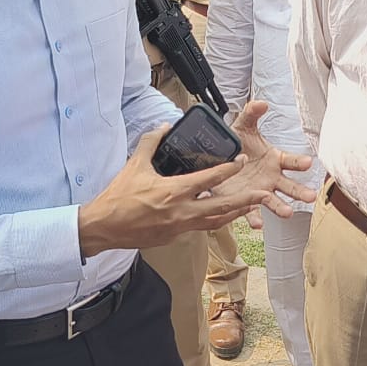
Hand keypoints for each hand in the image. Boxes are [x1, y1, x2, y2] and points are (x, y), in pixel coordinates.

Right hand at [79, 125, 271, 255]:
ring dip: (234, 213)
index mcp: (173, 192)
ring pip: (215, 222)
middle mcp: (181, 212)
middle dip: (245, 200)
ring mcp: (179, 228)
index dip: (229, 169)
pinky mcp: (174, 237)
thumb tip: (164, 128)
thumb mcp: (134, 165)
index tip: (241, 160)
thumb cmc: (118, 198)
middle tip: (262, 193)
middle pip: (222, 207)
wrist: (104, 228)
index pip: (209, 179)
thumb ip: (151, 143)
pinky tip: (221, 215)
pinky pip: (200, 227)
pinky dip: (214, 221)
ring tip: (249, 206)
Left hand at [211, 101, 316, 226]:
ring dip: (282, 207)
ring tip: (288, 213)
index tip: (308, 163)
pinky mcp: (246, 201)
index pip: (292, 161)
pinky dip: (255, 219)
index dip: (300, 162)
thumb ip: (251, 114)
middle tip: (310, 196)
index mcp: (275, 159)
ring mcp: (260, 191)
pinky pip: (252, 212)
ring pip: (274, 201)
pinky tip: (257, 225)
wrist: (218, 160)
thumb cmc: (237, 144)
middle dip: (300, 191)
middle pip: (290, 185)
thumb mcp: (242, 127)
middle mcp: (272, 177)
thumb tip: (261, 103)